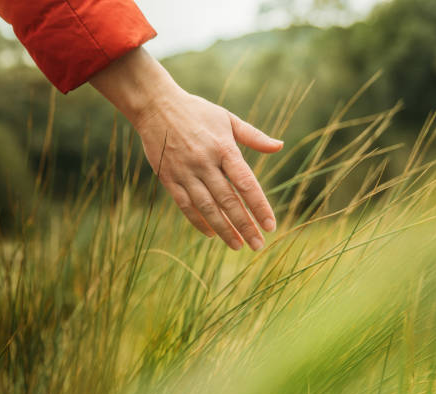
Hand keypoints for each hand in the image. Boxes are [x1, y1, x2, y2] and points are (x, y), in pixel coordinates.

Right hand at [135, 90, 281, 250]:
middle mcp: (205, 162)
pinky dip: (198, 221)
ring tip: (238, 246)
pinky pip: (185, 205)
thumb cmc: (196, 111)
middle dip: (244, 225)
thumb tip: (280, 146)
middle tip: (258, 245)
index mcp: (224, 148)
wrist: (155, 105)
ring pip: (207, 207)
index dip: (259, 206)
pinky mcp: (168, 178)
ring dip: (223, 229)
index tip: (270, 226)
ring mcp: (185, 172)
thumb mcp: (227, 118)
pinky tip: (211, 234)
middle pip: (228, 200)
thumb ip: (254, 136)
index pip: (246, 183)